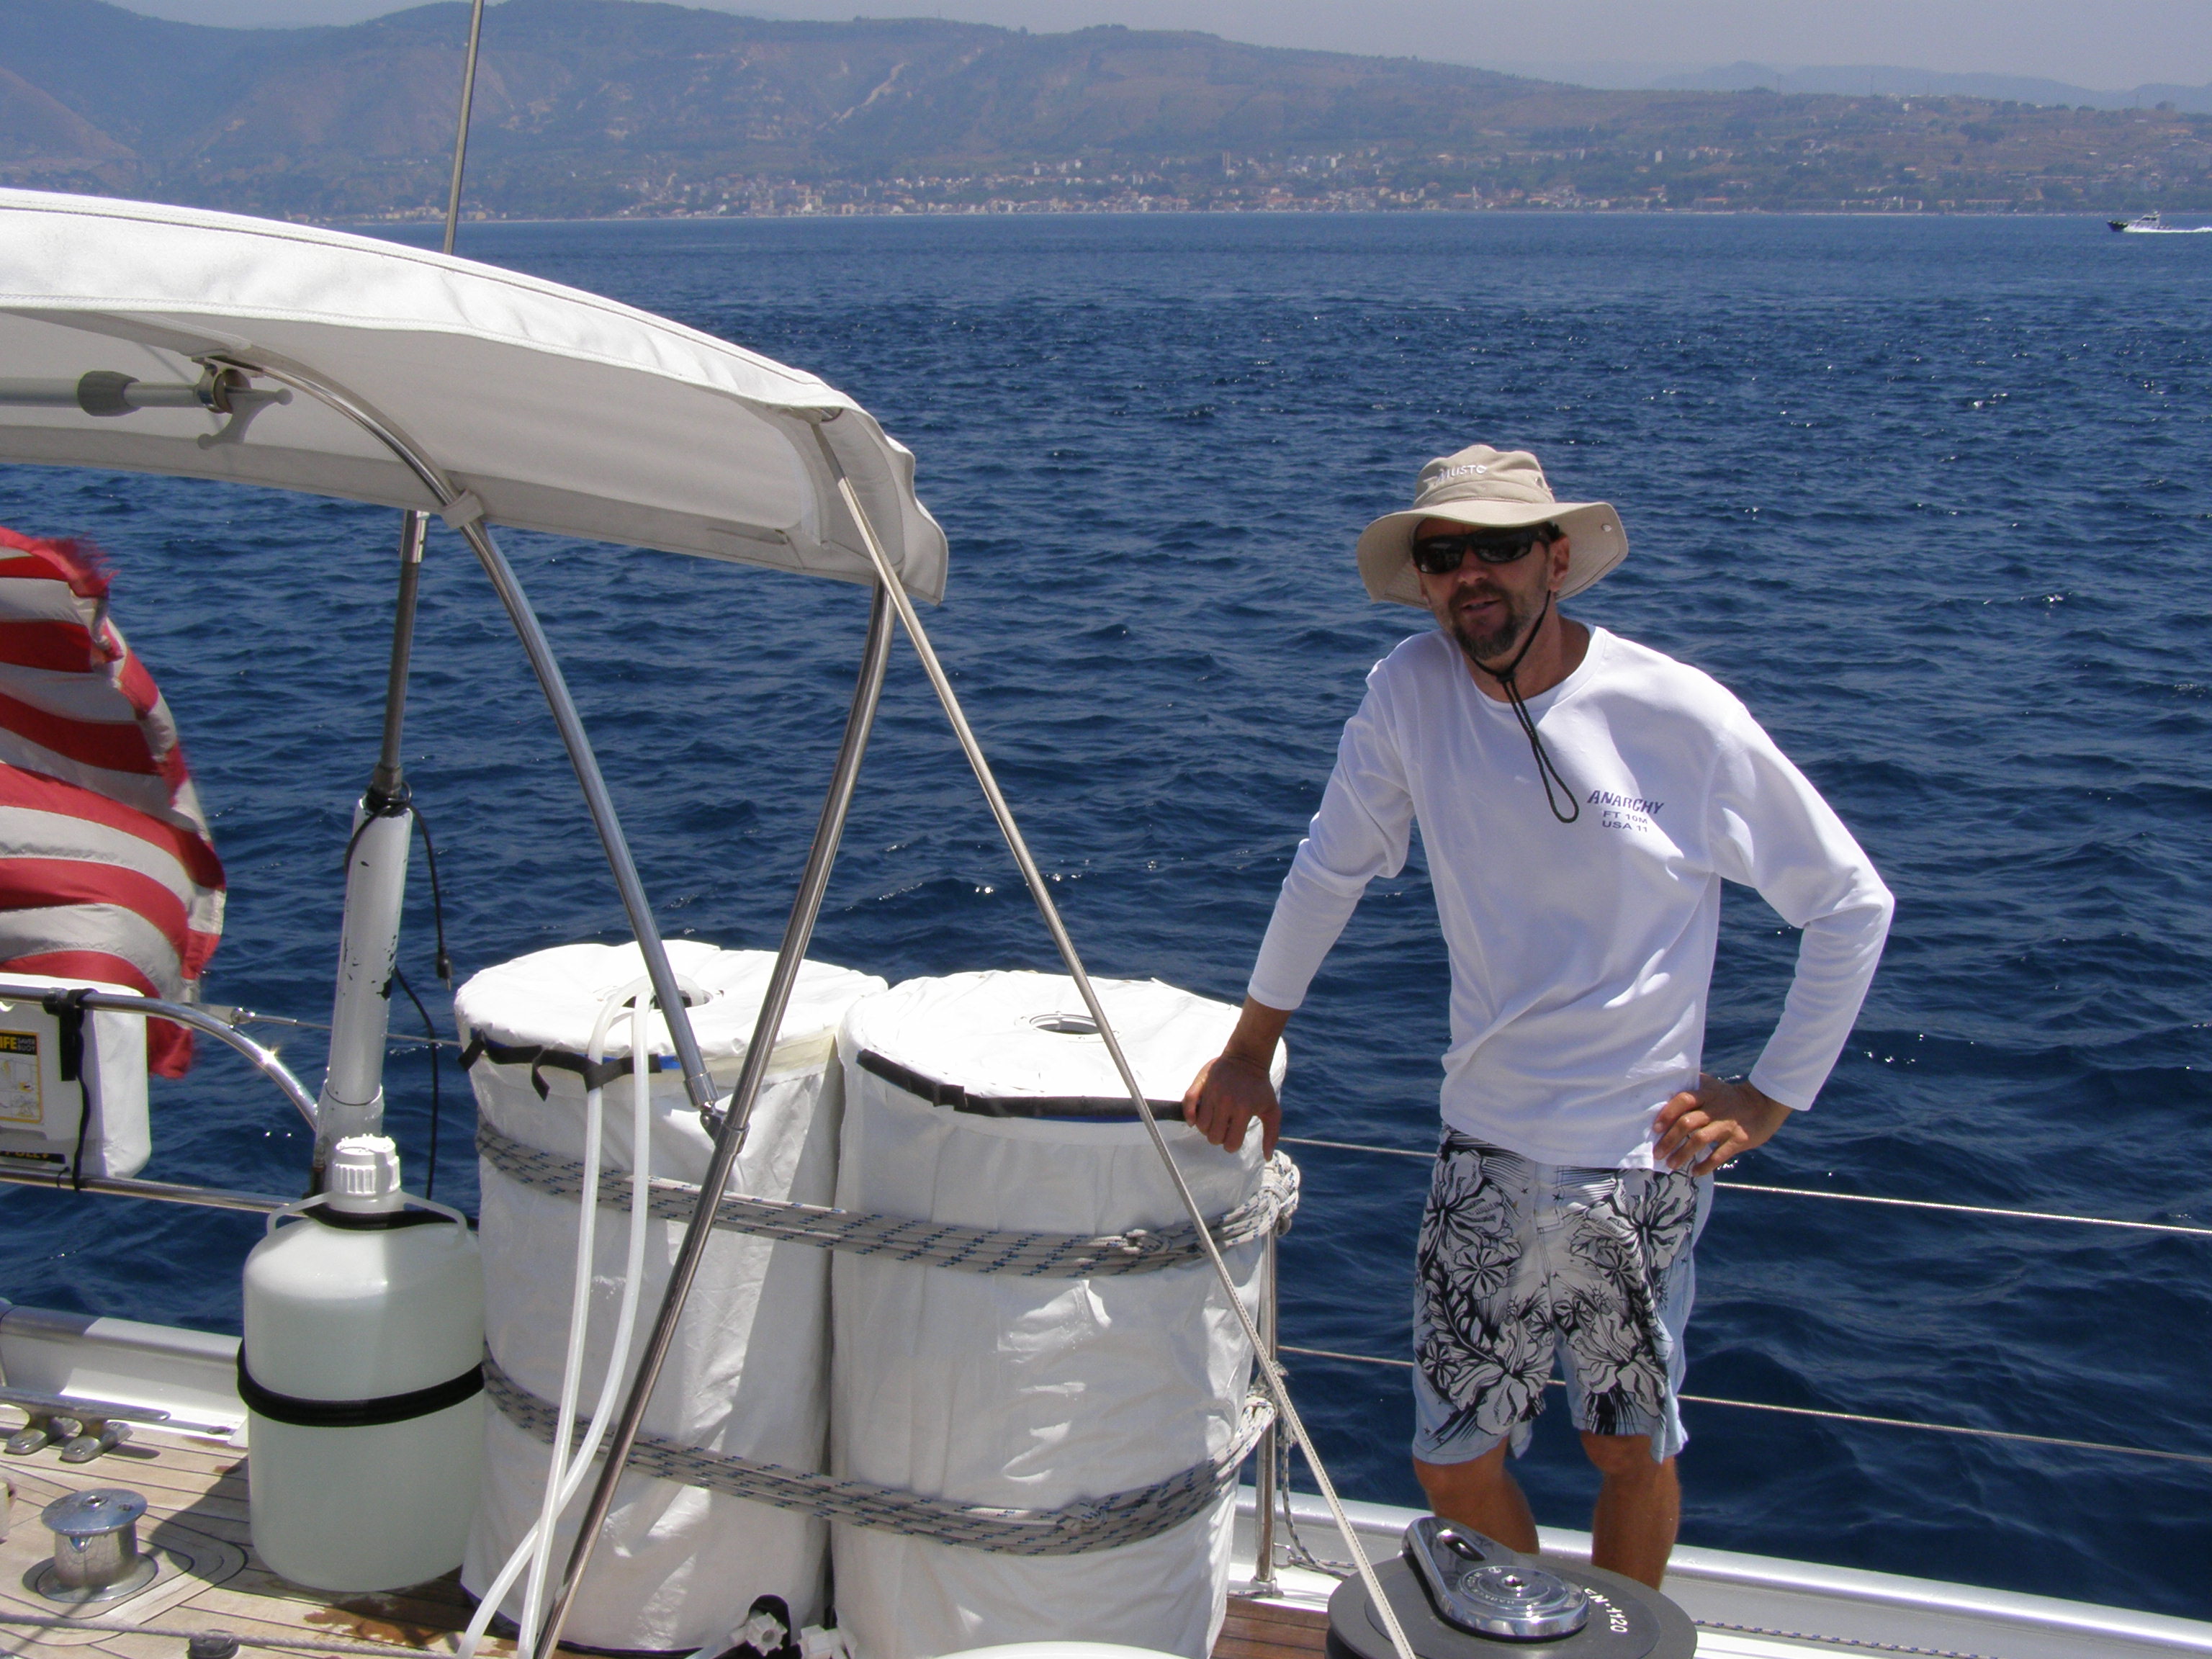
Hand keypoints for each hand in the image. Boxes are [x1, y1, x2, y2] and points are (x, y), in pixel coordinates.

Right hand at [1182, 1052, 1280, 1155]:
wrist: (1247, 1058)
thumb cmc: (1260, 1087)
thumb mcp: (1272, 1110)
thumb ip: (1271, 1134)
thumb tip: (1267, 1157)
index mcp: (1243, 1110)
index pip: (1230, 1143)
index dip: (1231, 1144)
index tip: (1234, 1136)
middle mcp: (1226, 1103)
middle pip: (1213, 1137)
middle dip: (1218, 1137)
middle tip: (1224, 1127)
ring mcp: (1212, 1093)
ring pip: (1201, 1125)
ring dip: (1206, 1127)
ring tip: (1215, 1120)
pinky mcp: (1201, 1084)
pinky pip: (1188, 1104)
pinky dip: (1189, 1115)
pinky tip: (1195, 1118)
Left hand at [1652, 1073, 1792, 1175]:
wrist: (1764, 1104)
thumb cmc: (1728, 1097)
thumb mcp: (1712, 1087)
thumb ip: (1691, 1090)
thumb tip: (1661, 1099)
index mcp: (1707, 1093)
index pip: (1683, 1100)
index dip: (1668, 1113)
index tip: (1655, 1128)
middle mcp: (1716, 1107)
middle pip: (1687, 1123)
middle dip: (1669, 1140)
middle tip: (1658, 1153)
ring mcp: (1727, 1124)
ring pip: (1700, 1140)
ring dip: (1683, 1154)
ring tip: (1671, 1165)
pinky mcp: (1739, 1139)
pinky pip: (1719, 1155)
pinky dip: (1705, 1165)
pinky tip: (1695, 1172)